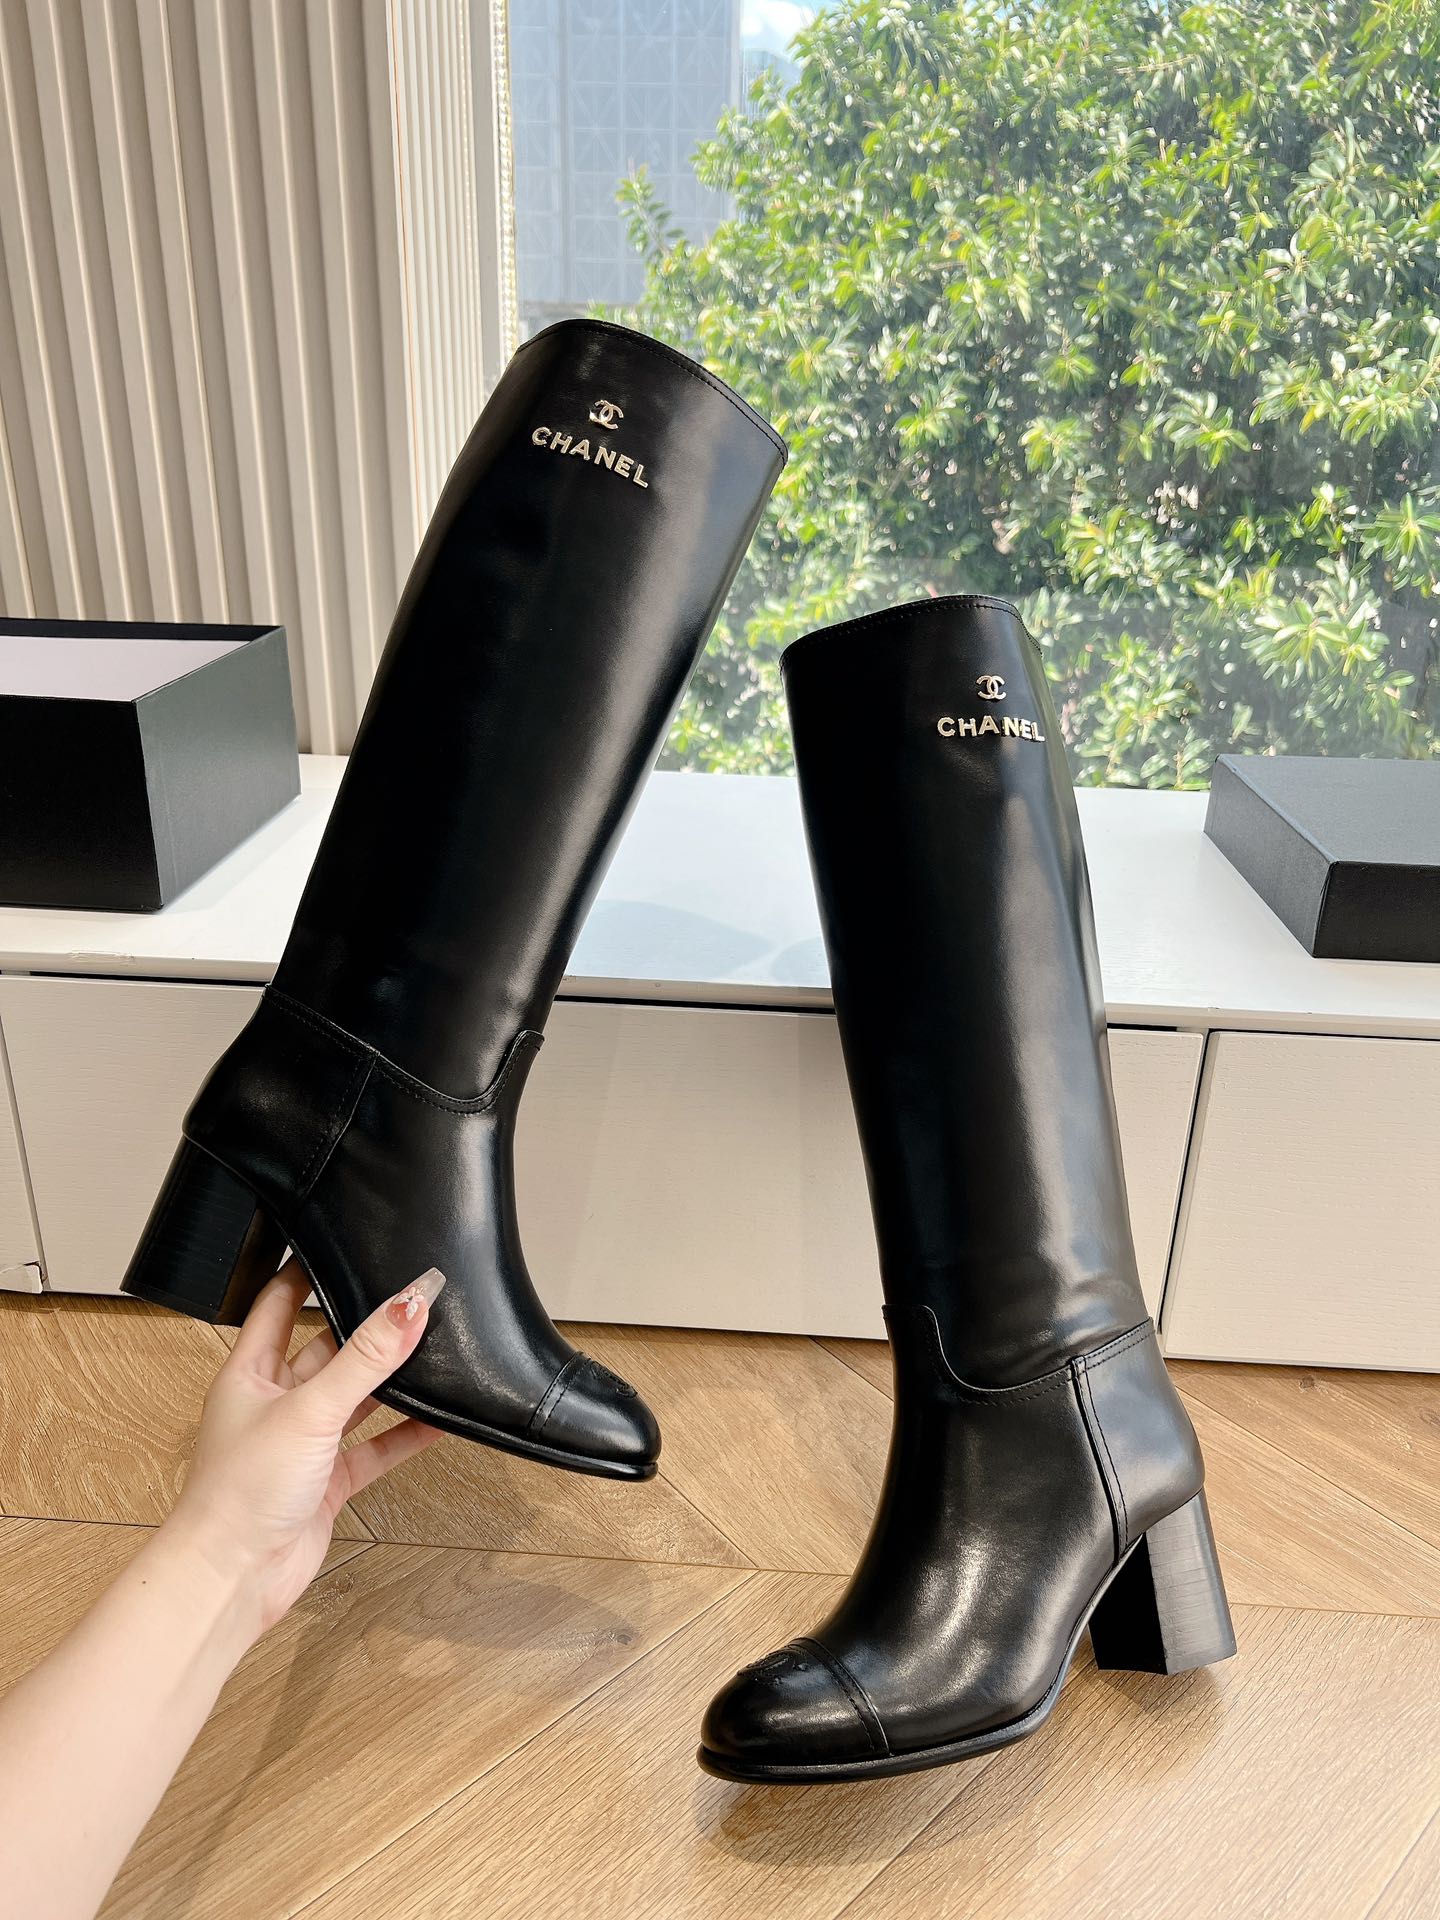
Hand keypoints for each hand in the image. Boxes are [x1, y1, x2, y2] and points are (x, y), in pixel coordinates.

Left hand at [162, 1263, 446, 1639]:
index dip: (304, 1273)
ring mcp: (303, 1444)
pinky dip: (405, 1433)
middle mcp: (275, 1404)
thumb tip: (409, 1304)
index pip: (277, 1305)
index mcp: (250, 1374)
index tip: (336, 1244)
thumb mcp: (310, 1409)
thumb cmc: (238, 1494)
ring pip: (354, 1398)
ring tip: (431, 1349)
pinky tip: (438, 1419)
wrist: (233, 1578)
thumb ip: (365, 1357)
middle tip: (406, 1297)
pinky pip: (374, 1447)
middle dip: (363, 1327)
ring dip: (388, 1379)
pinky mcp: (327, 1482)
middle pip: (325, 1348)